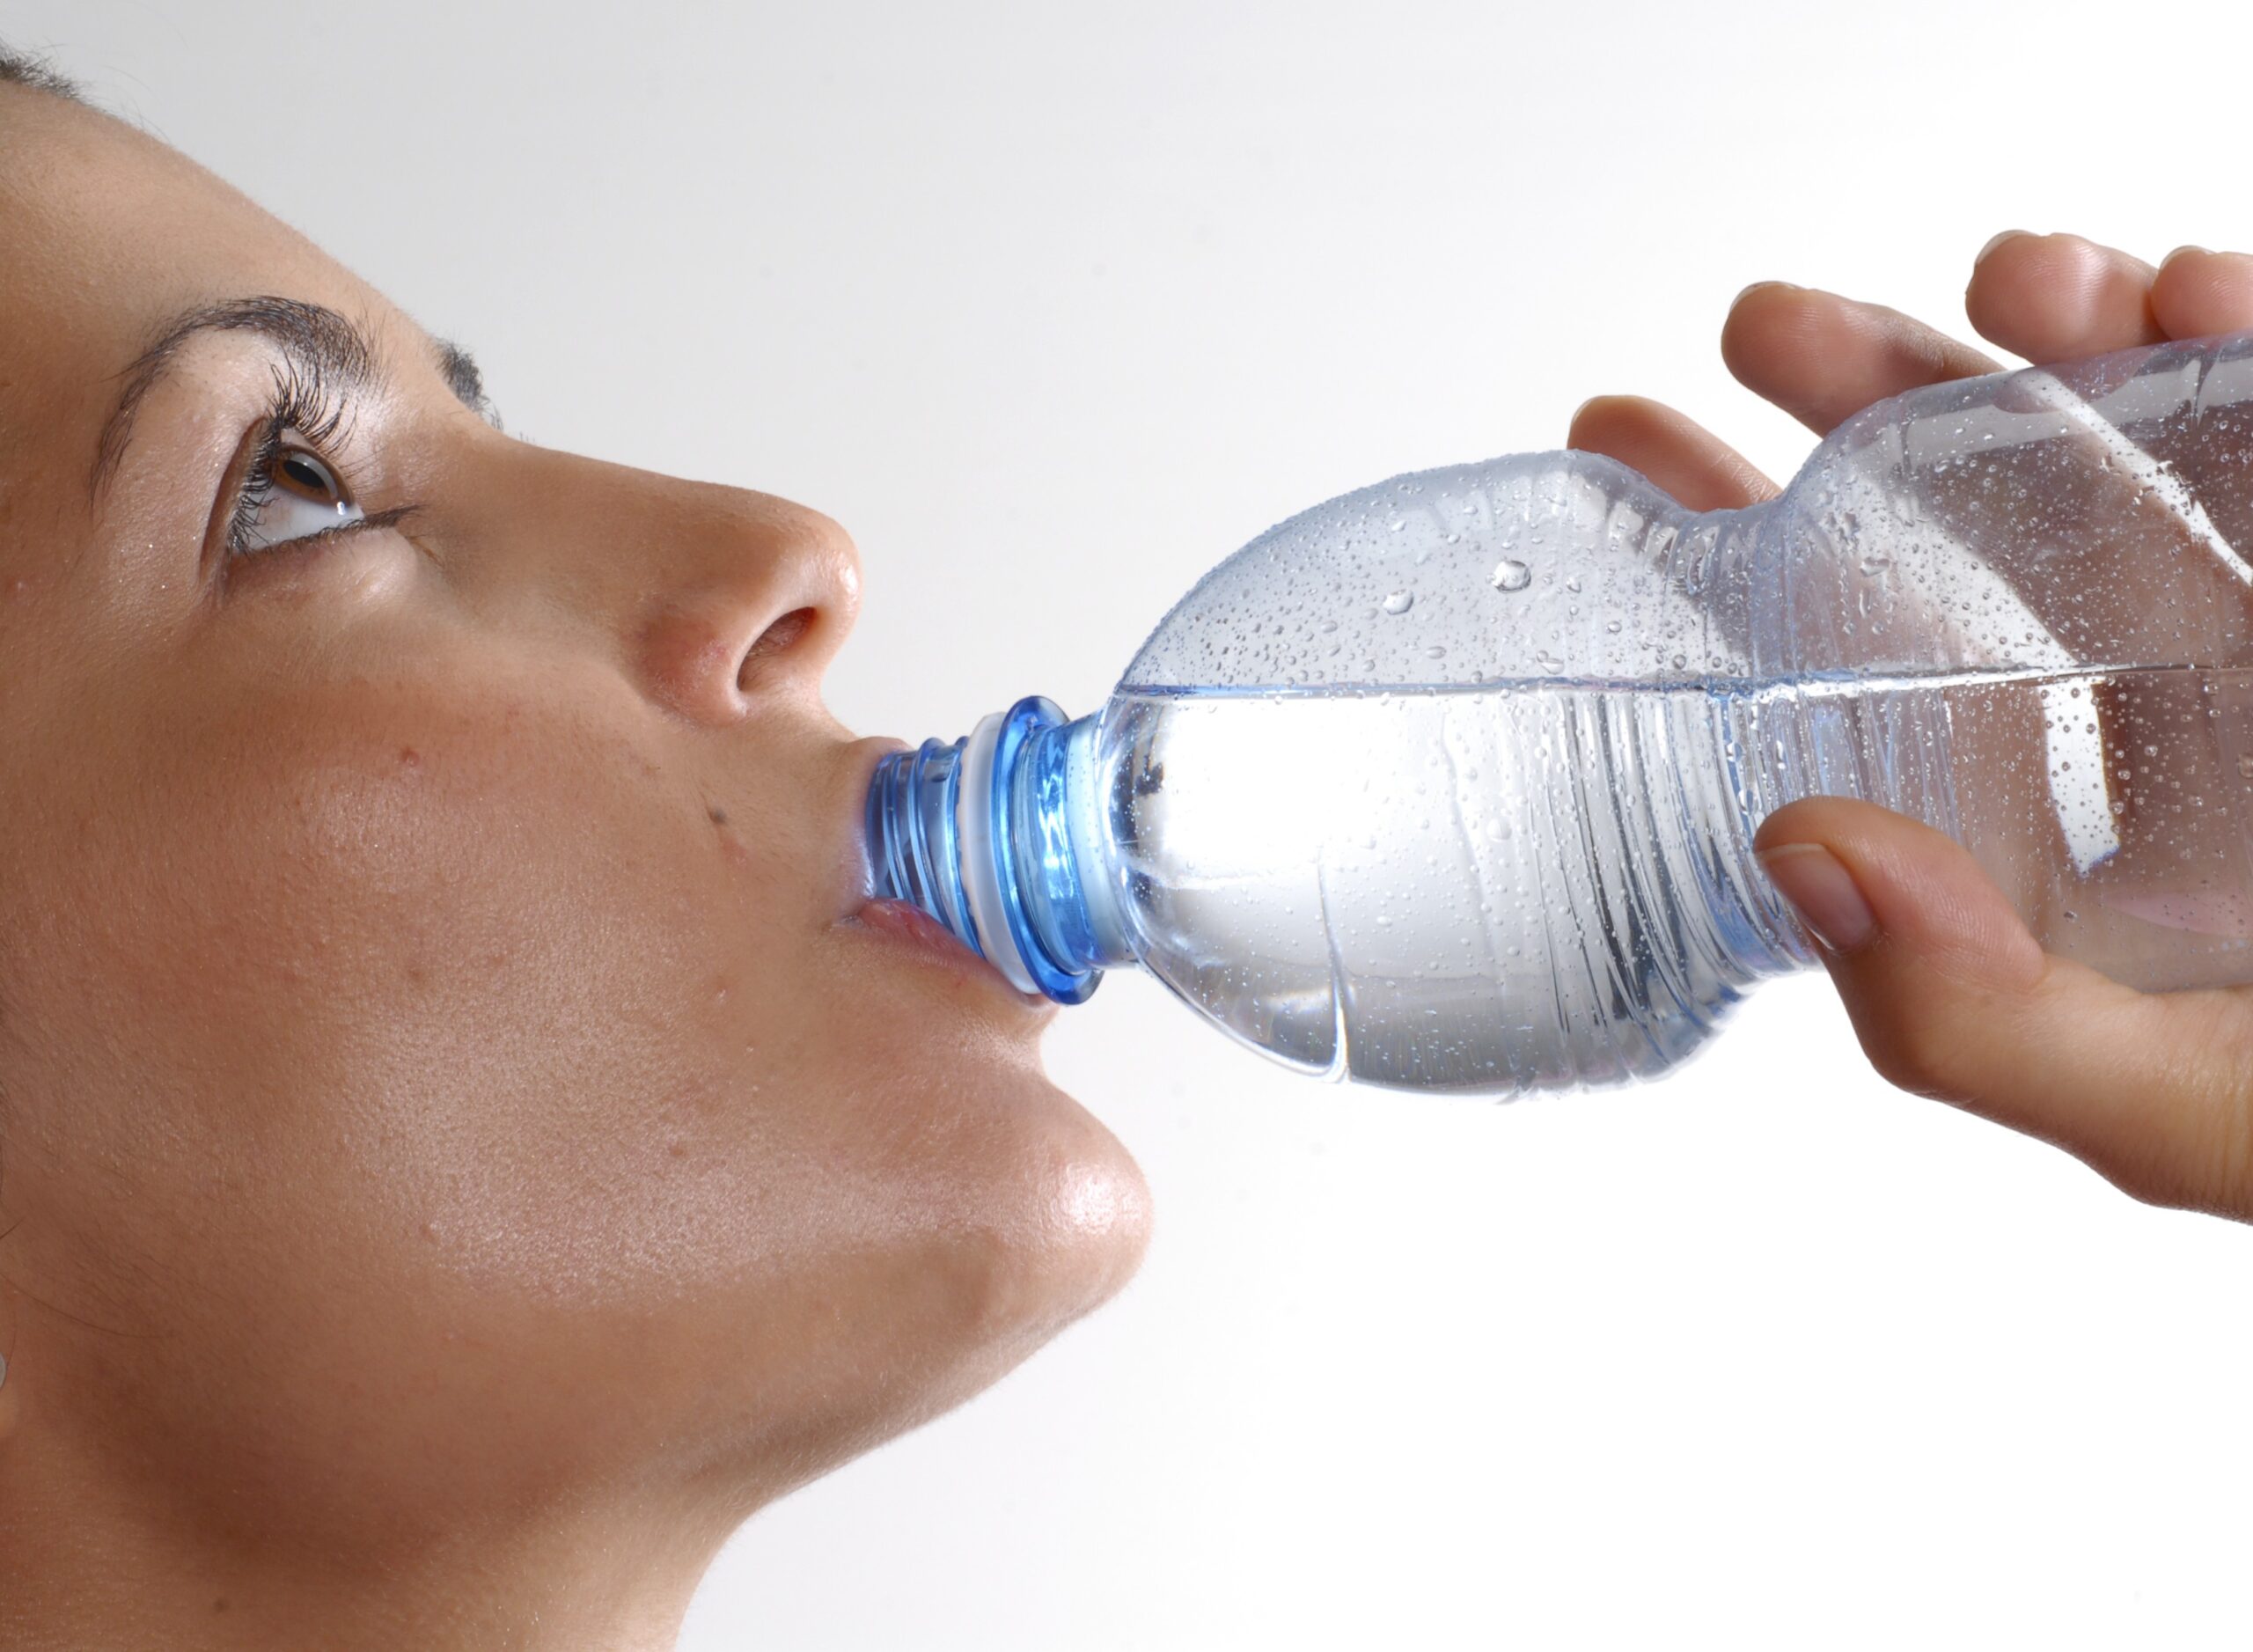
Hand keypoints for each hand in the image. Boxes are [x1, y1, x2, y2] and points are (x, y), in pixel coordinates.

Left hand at [1567, 234, 2252, 1221]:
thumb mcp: (2180, 1114)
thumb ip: (1981, 1025)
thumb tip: (1800, 858)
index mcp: (2058, 846)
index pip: (1865, 685)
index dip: (1742, 569)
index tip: (1631, 460)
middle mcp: (2155, 723)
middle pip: (1980, 528)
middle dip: (1875, 403)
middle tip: (1768, 326)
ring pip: (2142, 446)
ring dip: (2065, 344)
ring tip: (2023, 286)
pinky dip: (2248, 338)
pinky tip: (2202, 294)